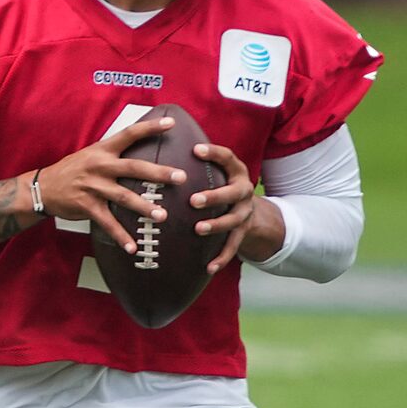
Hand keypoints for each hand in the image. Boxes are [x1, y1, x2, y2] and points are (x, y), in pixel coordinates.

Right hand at [36, 114, 183, 254]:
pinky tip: (133, 247)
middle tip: (180, 177)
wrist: (42, 188)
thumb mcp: (90, 154)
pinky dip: (120, 236)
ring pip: (123, 197)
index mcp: (102, 150)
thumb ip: (114, 152)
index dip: (150, 127)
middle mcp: (99, 167)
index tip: (170, 123)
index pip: (129, 134)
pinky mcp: (87, 206)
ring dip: (144, 207)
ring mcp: (93, 187)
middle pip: (133, 168)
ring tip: (162, 216)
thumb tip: (142, 148)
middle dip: (158, 173)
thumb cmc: (71, 170)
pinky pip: (107, 222)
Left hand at [189, 140, 279, 273]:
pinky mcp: (243, 233)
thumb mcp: (212, 171)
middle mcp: (243, 190)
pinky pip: (233, 247)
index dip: (214, 154)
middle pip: (234, 192)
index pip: (228, 158)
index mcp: (235, 171)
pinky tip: (207, 268)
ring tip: (198, 229)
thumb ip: (193, 162)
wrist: (250, 210)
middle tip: (193, 200)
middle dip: (215, 196)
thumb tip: (156, 138)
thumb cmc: (217, 184)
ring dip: (216, 225)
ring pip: (233, 220)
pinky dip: (221, 258)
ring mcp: (245, 212)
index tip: (195, 150)